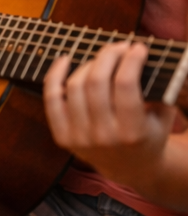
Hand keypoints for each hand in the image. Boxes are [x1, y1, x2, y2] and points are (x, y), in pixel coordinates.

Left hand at [43, 41, 174, 190]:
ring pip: (75, 86)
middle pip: (96, 81)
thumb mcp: (163, 116)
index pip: (125, 85)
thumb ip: (159, 88)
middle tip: (119, 46)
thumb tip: (141, 52)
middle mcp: (103, 137)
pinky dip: (54, 75)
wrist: (132, 169)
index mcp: (132, 133)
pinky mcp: (63, 138)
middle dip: (108, 55)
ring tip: (103, 59)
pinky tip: (64, 60)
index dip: (130, 59)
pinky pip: (52, 99)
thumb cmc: (150, 134)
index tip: (137, 47)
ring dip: (89, 63)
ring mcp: (80, 138)